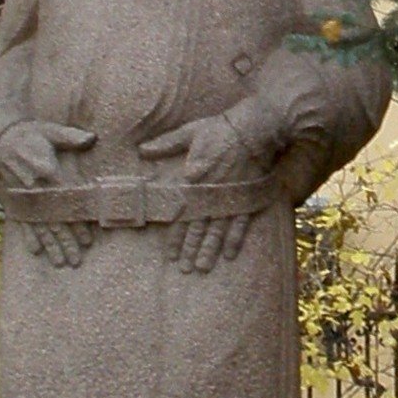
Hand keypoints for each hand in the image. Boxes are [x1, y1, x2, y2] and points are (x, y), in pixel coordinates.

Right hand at [0, 120, 96, 266]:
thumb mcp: (50, 131)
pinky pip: (23, 221)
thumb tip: (92, 138)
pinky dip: (28, 237)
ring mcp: (24, 197)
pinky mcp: (15, 200)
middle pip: (54, 221)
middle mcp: (36, 188)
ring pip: (39, 226)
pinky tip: (36, 252)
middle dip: (66, 242)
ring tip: (61, 262)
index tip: (87, 239)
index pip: (67, 203)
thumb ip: (71, 138)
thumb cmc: (29, 134)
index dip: (77, 222)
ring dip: (50, 245)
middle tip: (76, 259)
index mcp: (48, 172)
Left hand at [138, 114, 261, 273]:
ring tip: (203, 267)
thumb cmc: (220, 128)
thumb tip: (142, 150)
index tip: (170, 254)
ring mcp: (229, 198)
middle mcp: (210, 194)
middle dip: (191, 249)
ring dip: (210, 250)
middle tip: (186, 269)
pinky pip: (240, 223)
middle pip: (198, 227)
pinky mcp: (246, 198)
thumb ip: (166, 144)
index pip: (180, 214)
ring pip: (217, 230)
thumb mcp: (190, 132)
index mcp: (193, 180)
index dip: (175, 236)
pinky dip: (235, 240)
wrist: (254, 128)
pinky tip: (230, 255)